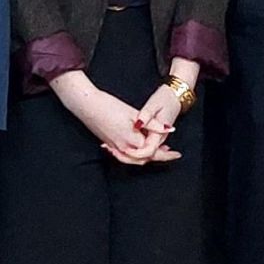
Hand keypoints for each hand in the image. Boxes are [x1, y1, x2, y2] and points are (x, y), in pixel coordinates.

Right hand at [53, 78, 175, 165]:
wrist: (86, 105)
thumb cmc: (108, 106)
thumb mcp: (134, 113)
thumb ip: (153, 124)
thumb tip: (170, 130)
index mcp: (132, 141)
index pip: (153, 153)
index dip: (166, 154)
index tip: (176, 153)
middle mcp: (123, 148)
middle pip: (145, 159)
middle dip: (159, 157)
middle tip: (171, 153)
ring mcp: (114, 148)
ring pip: (135, 159)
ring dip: (148, 156)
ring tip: (159, 150)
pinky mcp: (109, 144)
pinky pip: (126, 155)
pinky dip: (136, 154)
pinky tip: (140, 146)